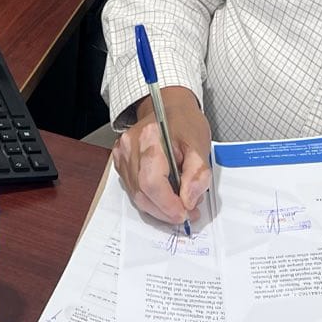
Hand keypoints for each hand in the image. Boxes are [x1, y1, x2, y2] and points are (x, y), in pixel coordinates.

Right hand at [112, 86, 211, 225]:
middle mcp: (129, 145)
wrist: (170, 108)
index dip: (168, 204)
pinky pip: (134, 191)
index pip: (152, 182)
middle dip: (166, 210)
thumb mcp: (200, 145)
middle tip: (188, 212)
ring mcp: (121, 154)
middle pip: (142, 193)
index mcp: (150, 136)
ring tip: (180, 203)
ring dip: (159, 208)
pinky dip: (151, 199)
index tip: (186, 212)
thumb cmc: (185, 123)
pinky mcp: (120, 162)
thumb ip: (198, 174)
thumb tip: (189, 200)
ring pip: (137, 196)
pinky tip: (166, 195)